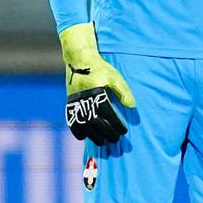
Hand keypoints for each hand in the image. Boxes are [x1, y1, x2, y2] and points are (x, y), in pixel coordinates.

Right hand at [60, 23, 134, 144]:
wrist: (80, 60)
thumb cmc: (100, 68)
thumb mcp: (115, 77)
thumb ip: (124, 92)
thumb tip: (132, 107)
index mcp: (96, 93)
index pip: (108, 114)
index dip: (116, 124)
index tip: (124, 132)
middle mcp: (83, 100)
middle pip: (95, 122)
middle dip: (106, 133)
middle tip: (115, 140)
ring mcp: (75, 102)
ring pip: (83, 124)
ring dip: (93, 135)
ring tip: (102, 142)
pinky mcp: (70, 103)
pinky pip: (71, 120)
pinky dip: (76, 130)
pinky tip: (84, 137)